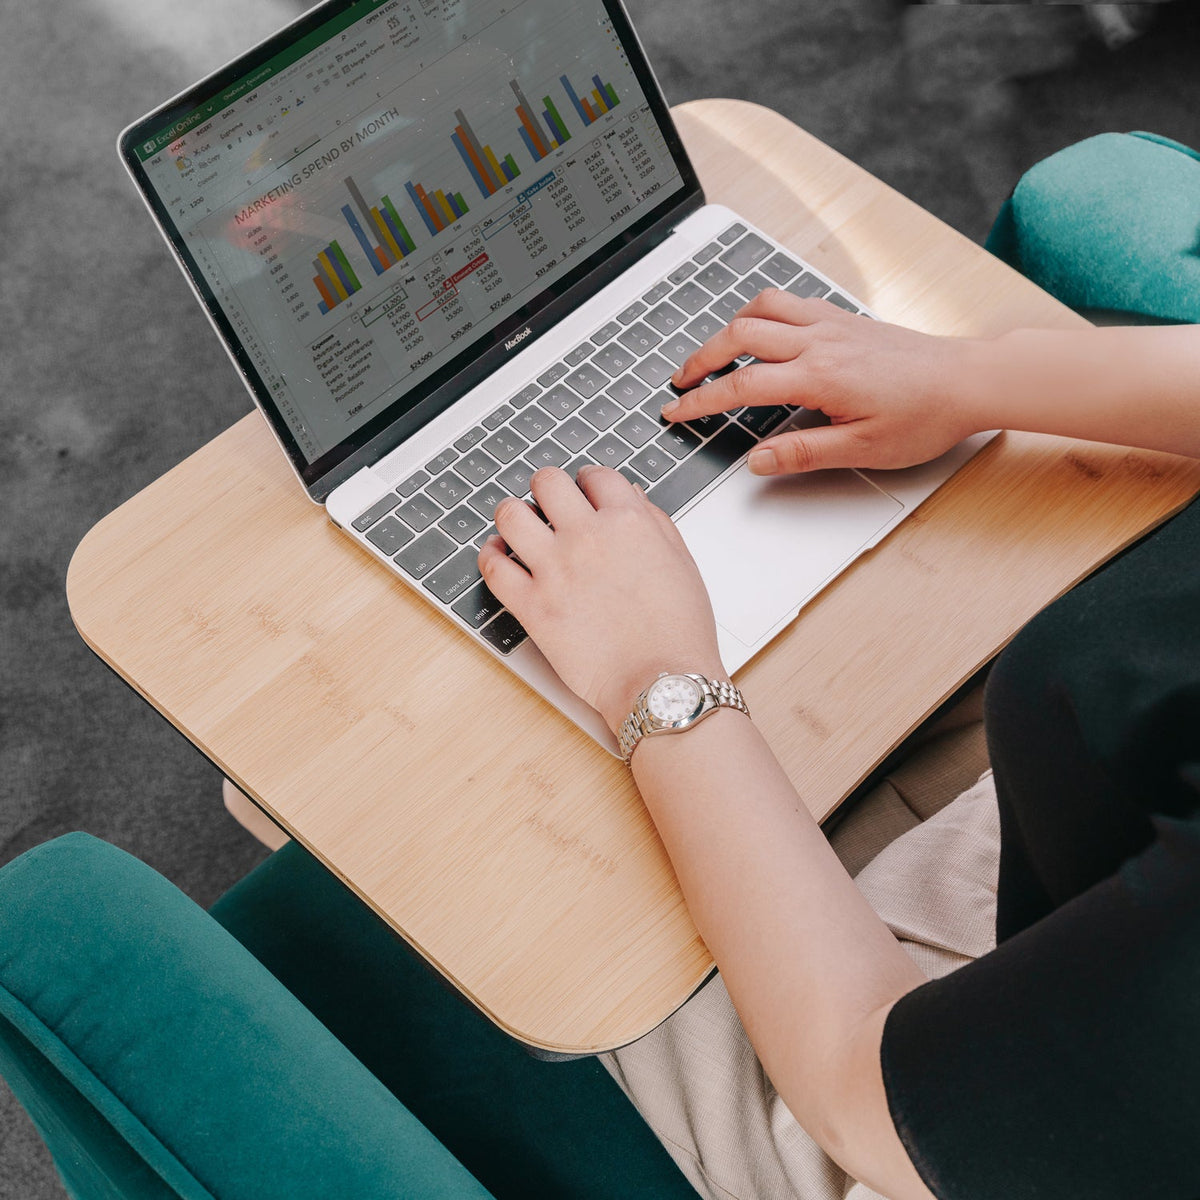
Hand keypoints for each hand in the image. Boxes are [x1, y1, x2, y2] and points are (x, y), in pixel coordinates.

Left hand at [478, 466, 723, 732]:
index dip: (587, 483)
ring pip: (510, 515)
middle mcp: (587, 537)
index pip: (595, 476)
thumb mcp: (681, 563)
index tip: (583, 495)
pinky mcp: (532, 605)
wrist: (662, 682)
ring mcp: (555, 570)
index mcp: (628, 522)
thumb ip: (654, 522)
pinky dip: (491, 557)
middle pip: (547, 483)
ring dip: (513, 517)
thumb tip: (630, 496)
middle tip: (548, 507)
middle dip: (546, 491)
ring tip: (519, 529)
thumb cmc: (678, 632)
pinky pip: (494, 567)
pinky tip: (499, 558)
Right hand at [665, 290, 983, 474]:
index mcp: (818, 377)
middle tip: (680, 381)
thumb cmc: (925, 415)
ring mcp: (831, 323)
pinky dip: (760, 312)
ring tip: (711, 353)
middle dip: (700, 358)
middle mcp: (819, 341)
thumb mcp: (863, 450)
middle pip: (739, 336)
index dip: (701, 400)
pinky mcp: (844, 318)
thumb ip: (804, 453)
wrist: (968, 380)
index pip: (741, 386)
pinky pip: (789, 301)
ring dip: (727, 328)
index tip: (677, 411)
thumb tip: (759, 461)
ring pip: (761, 309)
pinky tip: (759, 329)